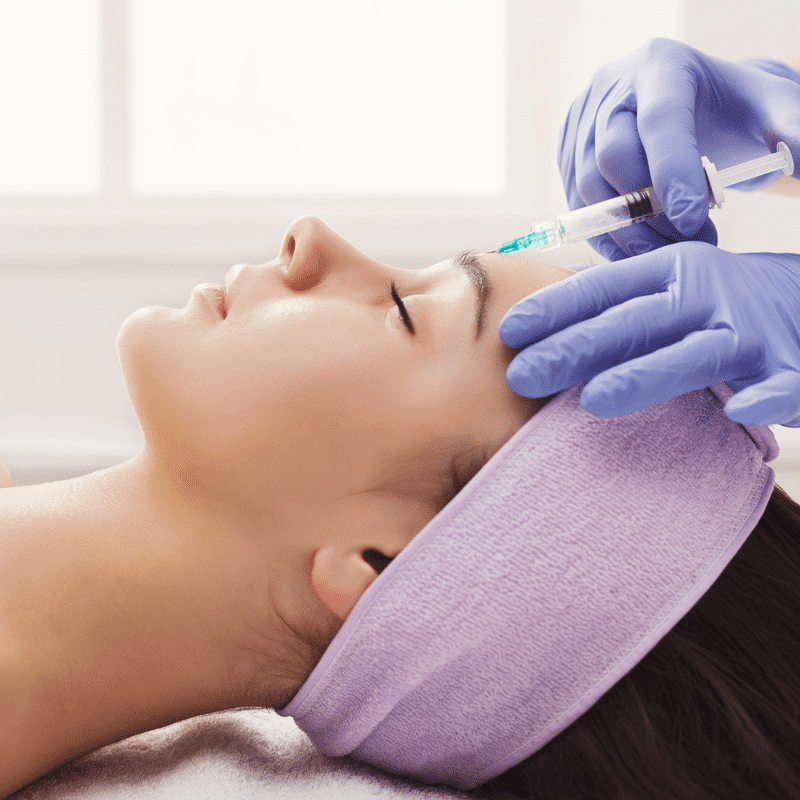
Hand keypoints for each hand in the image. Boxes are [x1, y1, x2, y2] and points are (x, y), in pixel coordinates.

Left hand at [500, 242, 799, 426]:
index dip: (554, 308)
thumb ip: (613, 308)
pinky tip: (738, 410)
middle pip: (634, 322)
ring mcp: (749, 333)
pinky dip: (764, 397)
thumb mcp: (666, 290)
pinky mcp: (791, 369)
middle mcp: (704, 296)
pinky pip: (780, 385)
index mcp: (669, 273)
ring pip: (693, 356)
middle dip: (575, 348)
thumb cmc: (716, 304)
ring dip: (644, 376)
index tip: (508, 331)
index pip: (602, 288)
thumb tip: (535, 331)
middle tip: (522, 376)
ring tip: (594, 401)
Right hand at [559, 38, 799, 260]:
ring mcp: (581, 124)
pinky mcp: (568, 155)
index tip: (694, 221)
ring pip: (587, 189)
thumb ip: (793, 128)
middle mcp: (610, 90)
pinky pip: (577, 206)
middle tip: (690, 243)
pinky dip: (606, 236)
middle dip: (647, 212)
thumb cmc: (732, 111)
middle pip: (611, 158)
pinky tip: (641, 249)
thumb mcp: (771, 109)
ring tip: (669, 251)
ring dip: (626, 231)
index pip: (659, 122)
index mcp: (661, 67)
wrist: (691, 109)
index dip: (672, 174)